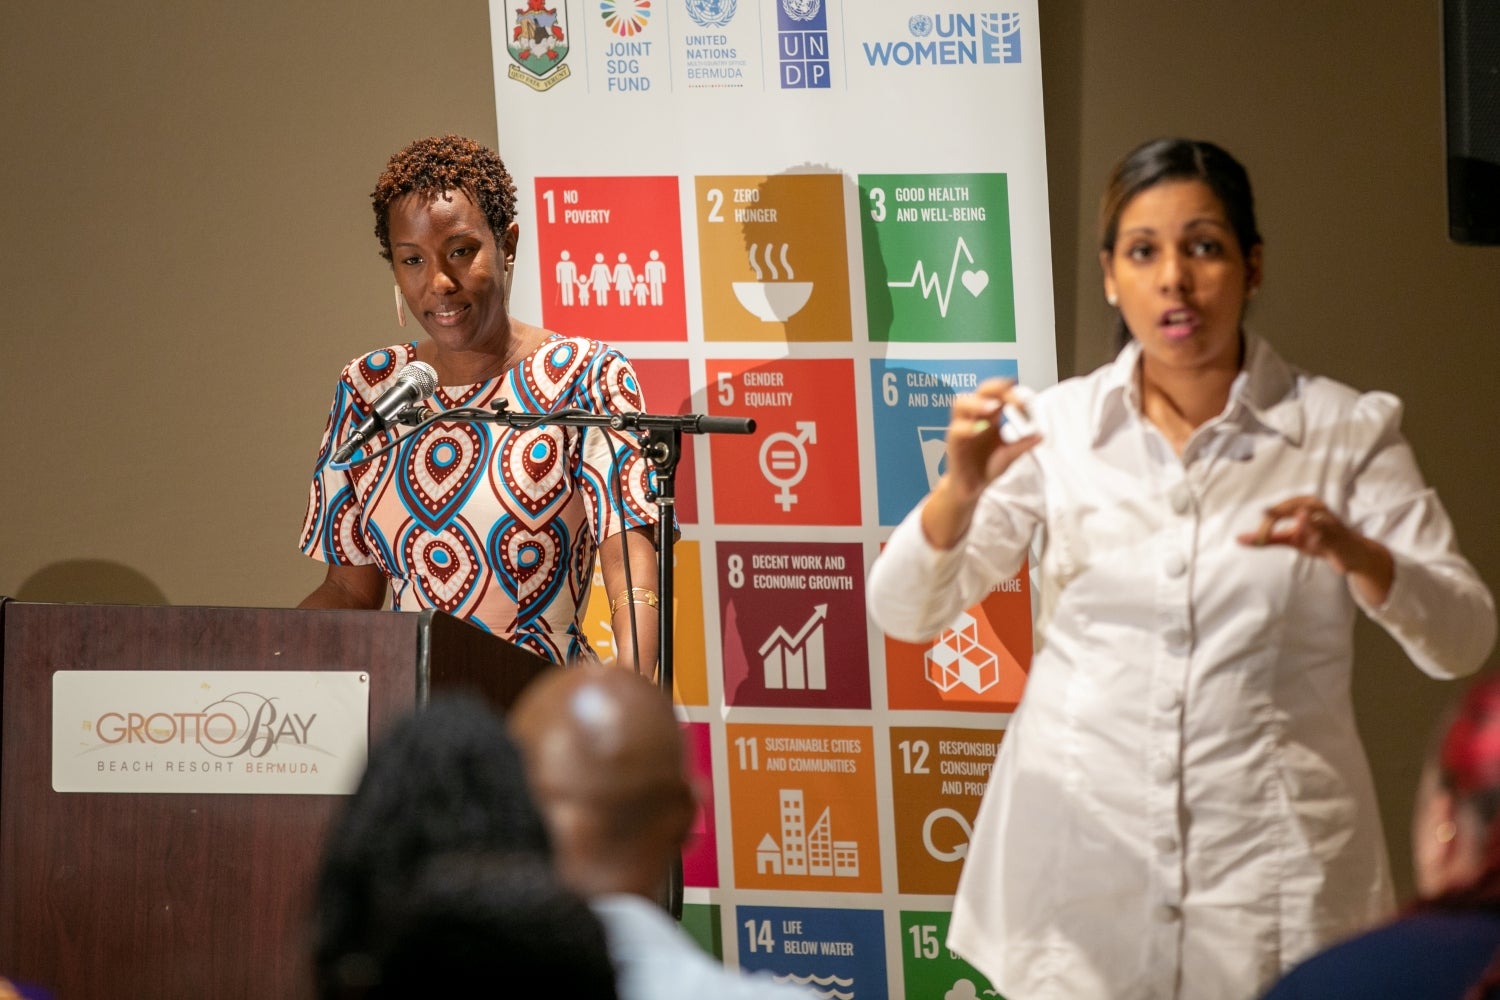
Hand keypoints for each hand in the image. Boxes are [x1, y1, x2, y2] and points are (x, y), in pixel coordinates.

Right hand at [942, 378, 1040, 501]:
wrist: (971, 488)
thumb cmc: (987, 467)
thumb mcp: (1009, 455)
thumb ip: (1022, 445)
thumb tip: (1041, 436)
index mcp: (990, 416)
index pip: (997, 393)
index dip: (1009, 391)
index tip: (1024, 401)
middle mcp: (975, 418)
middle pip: (979, 391)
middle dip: (995, 388)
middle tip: (1010, 398)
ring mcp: (962, 429)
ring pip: (960, 404)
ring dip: (977, 402)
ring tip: (993, 407)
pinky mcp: (954, 444)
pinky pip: (956, 430)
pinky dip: (967, 427)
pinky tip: (980, 429)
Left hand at [1237, 495, 1393, 604]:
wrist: (1351, 555)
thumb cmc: (1319, 541)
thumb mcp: (1291, 539)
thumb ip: (1267, 538)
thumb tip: (1238, 539)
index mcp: (1303, 504)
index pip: (1278, 509)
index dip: (1265, 524)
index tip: (1257, 540)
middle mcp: (1317, 508)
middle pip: (1292, 508)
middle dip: (1275, 522)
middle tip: (1263, 537)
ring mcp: (1330, 522)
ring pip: (1313, 519)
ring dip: (1301, 527)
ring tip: (1292, 534)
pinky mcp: (1341, 537)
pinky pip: (1329, 535)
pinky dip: (1319, 539)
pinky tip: (1312, 544)